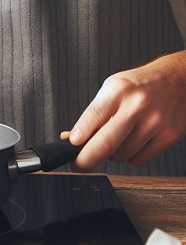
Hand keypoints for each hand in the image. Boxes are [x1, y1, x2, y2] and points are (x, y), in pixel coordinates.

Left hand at [66, 51, 185, 168]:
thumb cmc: (139, 85)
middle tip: (77, 164)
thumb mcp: (112, 89)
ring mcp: (155, 122)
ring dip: (111, 155)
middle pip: (107, 143)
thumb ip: (94, 113)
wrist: (176, 80)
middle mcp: (137, 105)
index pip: (93, 115)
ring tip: (115, 139)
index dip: (79, 135)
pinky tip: (131, 142)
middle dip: (86, 159)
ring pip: (121, 155)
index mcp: (118, 89)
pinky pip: (139, 160)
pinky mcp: (169, 136)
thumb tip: (72, 137)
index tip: (69, 146)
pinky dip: (129, 157)